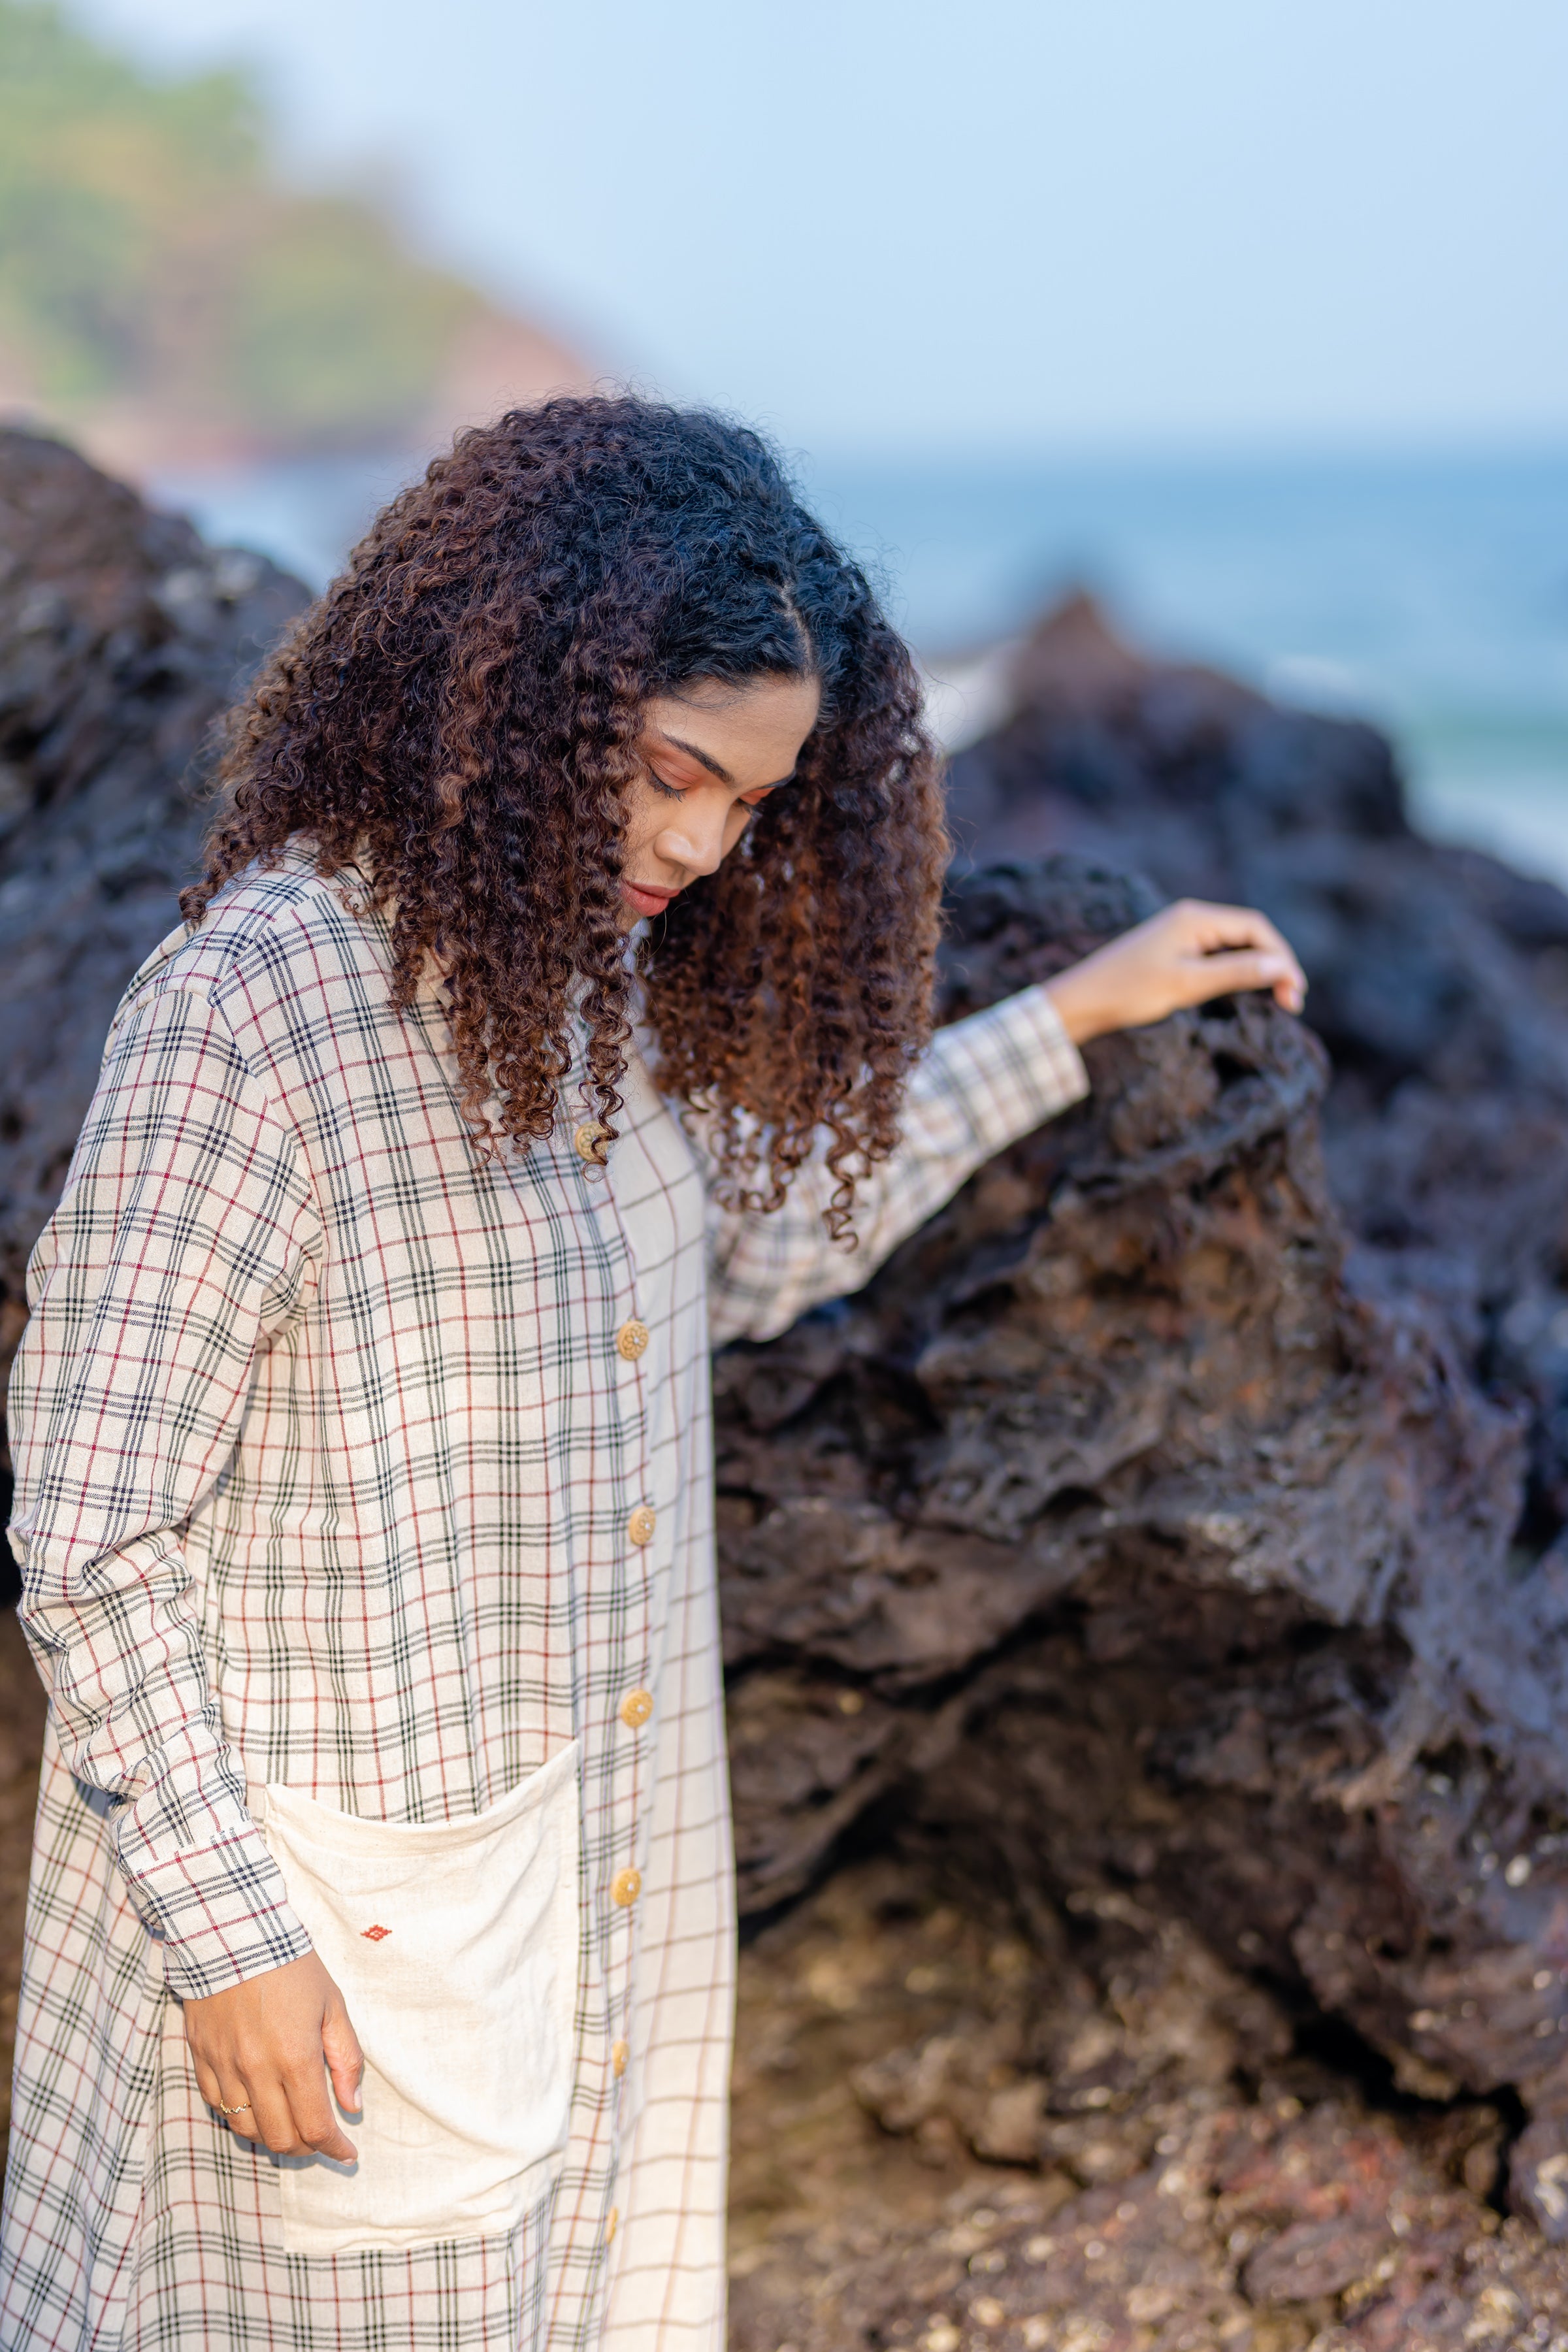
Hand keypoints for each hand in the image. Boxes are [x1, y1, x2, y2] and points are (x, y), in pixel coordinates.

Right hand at [183, 1949, 362, 2160]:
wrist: (232, 1934)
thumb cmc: (291, 1967)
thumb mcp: (333, 2005)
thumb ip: (346, 2059)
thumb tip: (352, 2107)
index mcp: (294, 2058)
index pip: (315, 2128)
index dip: (334, 2149)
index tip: (347, 2152)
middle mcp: (256, 2071)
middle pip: (281, 2139)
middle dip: (307, 2147)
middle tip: (322, 2137)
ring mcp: (224, 2068)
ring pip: (247, 2130)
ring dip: (273, 2135)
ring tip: (292, 2122)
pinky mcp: (201, 2060)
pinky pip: (219, 2107)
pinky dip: (242, 2115)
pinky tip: (259, 2103)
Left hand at [1044, 899, 1305, 1046]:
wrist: (1082, 999)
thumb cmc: (1129, 990)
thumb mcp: (1187, 984)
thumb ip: (1235, 973)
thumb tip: (1280, 967)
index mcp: (1195, 918)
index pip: (1256, 928)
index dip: (1281, 957)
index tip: (1295, 991)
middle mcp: (1192, 918)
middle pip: (1250, 935)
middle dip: (1275, 964)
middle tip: (1292, 1002)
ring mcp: (1183, 933)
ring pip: (1235, 946)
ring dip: (1259, 970)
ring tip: (1278, 1000)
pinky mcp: (1175, 950)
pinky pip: (1217, 956)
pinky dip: (1237, 972)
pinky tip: (1247, 992)